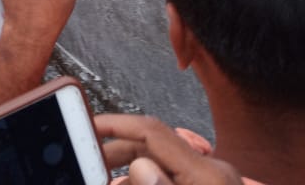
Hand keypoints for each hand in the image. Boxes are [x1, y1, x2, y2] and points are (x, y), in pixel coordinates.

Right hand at [96, 114, 241, 184]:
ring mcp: (214, 181)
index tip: (89, 126)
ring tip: (111, 182)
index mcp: (208, 174)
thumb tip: (140, 166)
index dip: (116, 124)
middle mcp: (213, 172)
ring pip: (162, 164)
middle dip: (118, 153)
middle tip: (91, 163)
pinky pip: (175, 177)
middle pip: (154, 147)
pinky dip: (152, 180)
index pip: (153, 132)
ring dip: (132, 172)